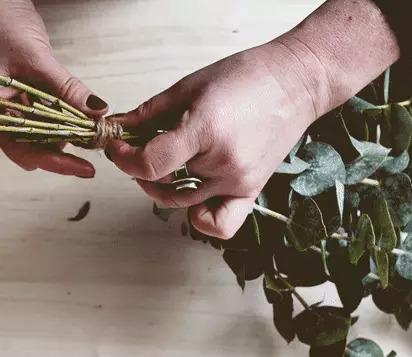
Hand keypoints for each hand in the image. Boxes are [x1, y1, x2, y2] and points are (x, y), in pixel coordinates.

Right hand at [0, 0, 107, 177]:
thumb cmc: (0, 23)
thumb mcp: (37, 58)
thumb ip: (66, 88)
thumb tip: (97, 111)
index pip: (23, 151)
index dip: (55, 162)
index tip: (84, 168)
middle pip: (32, 147)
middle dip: (63, 148)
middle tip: (94, 142)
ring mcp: (8, 106)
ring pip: (41, 133)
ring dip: (65, 132)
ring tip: (90, 126)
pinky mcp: (21, 95)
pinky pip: (44, 114)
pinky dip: (63, 116)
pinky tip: (80, 113)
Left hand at [106, 42, 326, 238]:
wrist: (297, 81)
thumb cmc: (245, 76)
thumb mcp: (188, 87)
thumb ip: (147, 113)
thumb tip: (114, 128)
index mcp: (204, 131)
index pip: (149, 163)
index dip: (124, 158)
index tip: (118, 146)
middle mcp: (222, 163)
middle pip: (161, 181)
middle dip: (140, 165)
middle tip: (140, 146)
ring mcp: (237, 181)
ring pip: (181, 201)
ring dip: (162, 186)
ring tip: (166, 161)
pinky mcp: (251, 191)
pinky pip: (220, 225)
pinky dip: (201, 219)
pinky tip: (193, 198)